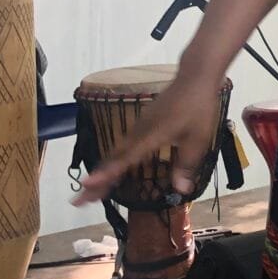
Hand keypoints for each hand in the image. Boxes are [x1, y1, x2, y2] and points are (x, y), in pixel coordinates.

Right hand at [72, 66, 225, 204]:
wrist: (194, 78)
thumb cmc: (198, 108)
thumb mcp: (198, 140)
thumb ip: (186, 165)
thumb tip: (180, 191)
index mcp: (151, 136)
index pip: (125, 158)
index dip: (106, 173)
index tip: (87, 184)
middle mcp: (139, 132)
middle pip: (113, 159)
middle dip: (96, 181)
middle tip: (78, 201)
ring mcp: (138, 127)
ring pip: (115, 152)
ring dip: (102, 172)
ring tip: (89, 191)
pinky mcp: (141, 124)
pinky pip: (122, 146)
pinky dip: (112, 161)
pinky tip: (110, 170)